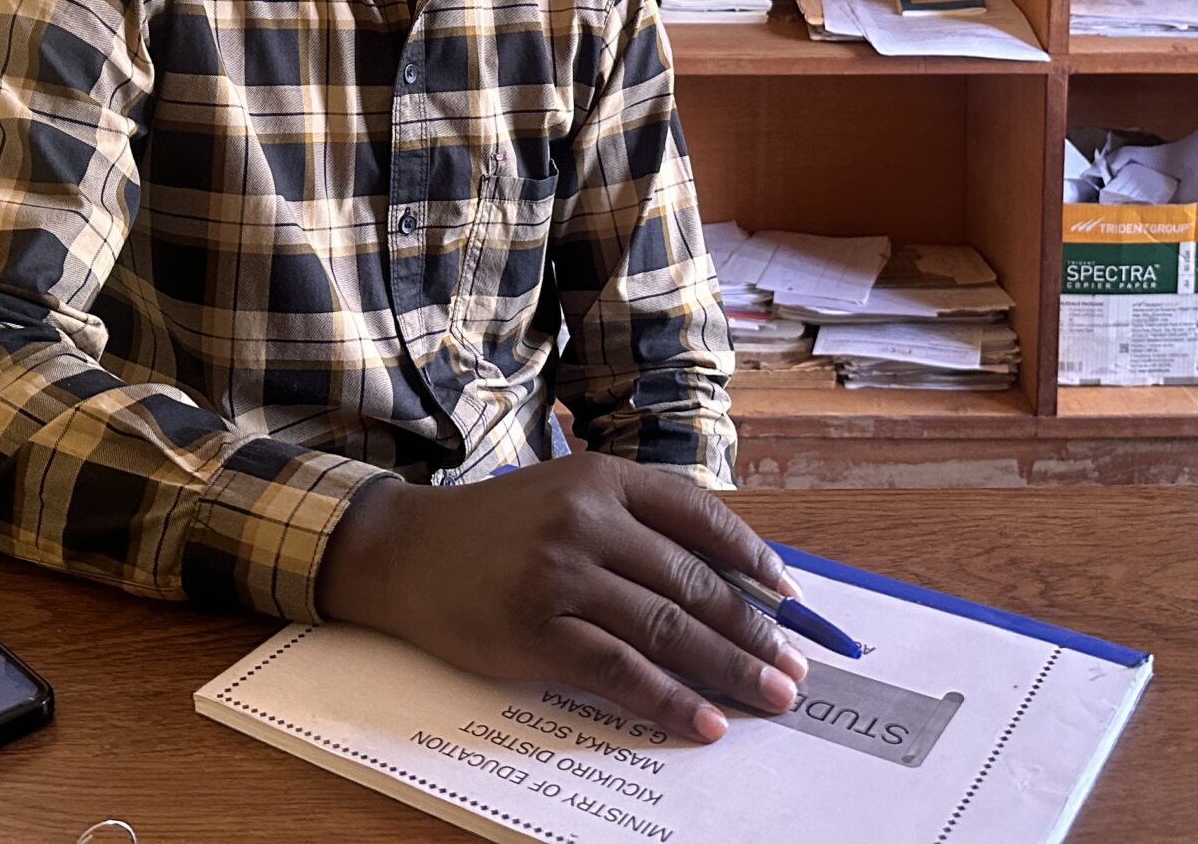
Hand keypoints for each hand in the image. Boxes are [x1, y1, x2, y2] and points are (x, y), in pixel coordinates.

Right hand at [315, 454, 807, 742]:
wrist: (403, 551)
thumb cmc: (493, 532)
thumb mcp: (564, 499)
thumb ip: (631, 527)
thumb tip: (721, 584)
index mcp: (600, 478)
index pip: (697, 515)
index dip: (750, 558)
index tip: (788, 597)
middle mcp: (586, 518)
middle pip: (692, 581)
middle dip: (753, 630)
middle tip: (794, 666)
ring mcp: (561, 574)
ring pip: (666, 627)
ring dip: (728, 668)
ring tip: (770, 697)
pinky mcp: (536, 629)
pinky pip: (620, 670)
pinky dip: (669, 699)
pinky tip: (704, 719)